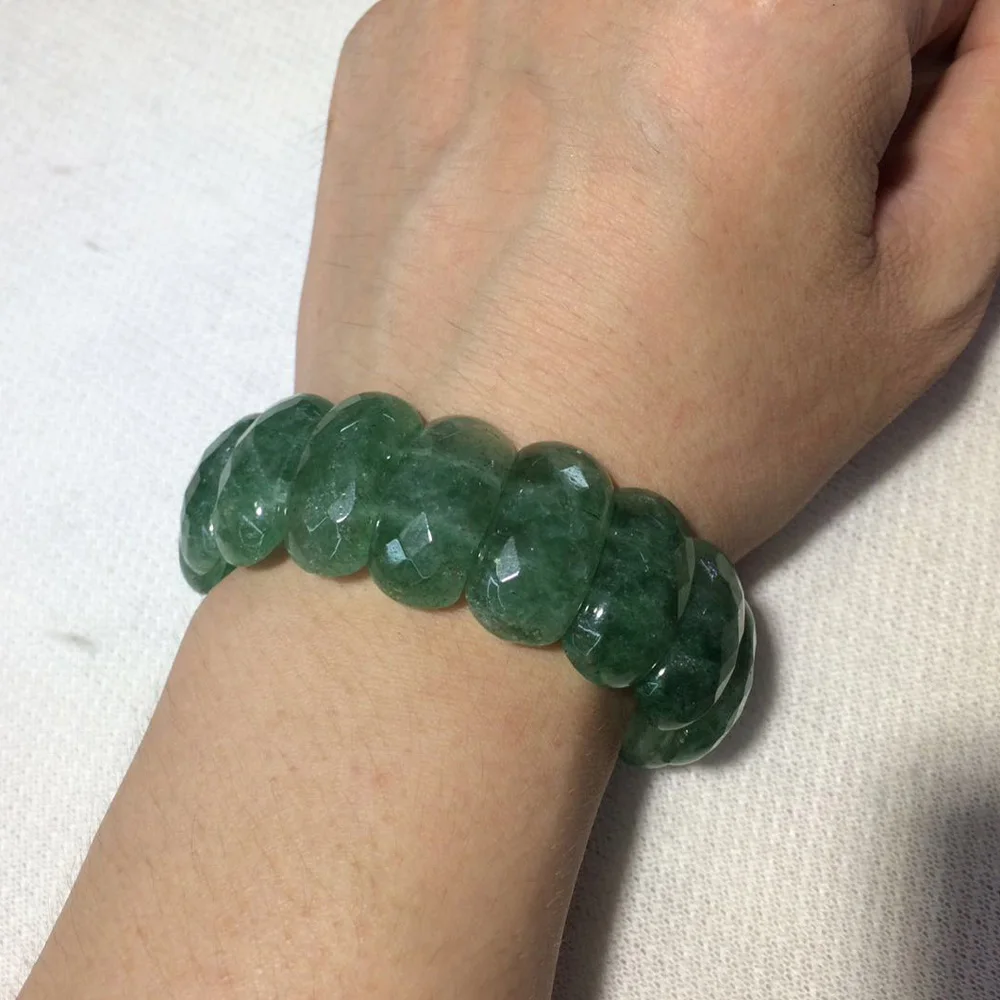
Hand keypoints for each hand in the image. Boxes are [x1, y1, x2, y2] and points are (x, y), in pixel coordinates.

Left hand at [296, 0, 999, 559]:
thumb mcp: (915, 298)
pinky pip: (526, 6)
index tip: (868, 138)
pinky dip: (564, 69)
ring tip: (643, 183)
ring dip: (671, 54)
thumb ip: (994, 109)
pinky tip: (550, 189)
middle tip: (753, 167)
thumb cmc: (698, 433)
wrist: (478, 517)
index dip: (914, 51)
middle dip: (795, 45)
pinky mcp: (389, 39)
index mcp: (762, 8)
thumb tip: (973, 17)